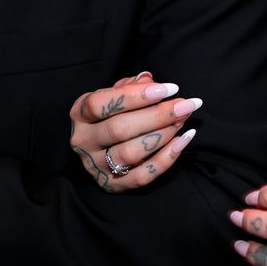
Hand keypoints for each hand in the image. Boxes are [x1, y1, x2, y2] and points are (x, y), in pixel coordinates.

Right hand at [69, 71, 200, 191]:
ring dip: (163, 135)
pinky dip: (166, 159)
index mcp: (79, 114)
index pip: (101, 104)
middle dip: (158, 115)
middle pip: (119, 129)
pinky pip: (142, 176)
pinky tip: (183, 140)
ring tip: (183, 120)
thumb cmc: (112, 113)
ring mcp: (96, 166)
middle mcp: (83, 142)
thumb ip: (129, 86)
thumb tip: (147, 80)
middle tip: (186, 104)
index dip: (136, 95)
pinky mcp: (113, 185)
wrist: (103, 147)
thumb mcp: (114, 95)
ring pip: (131, 153)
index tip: (169, 88)